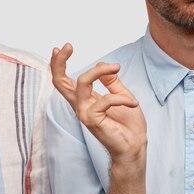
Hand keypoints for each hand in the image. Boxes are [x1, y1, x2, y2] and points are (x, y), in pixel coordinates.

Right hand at [50, 43, 146, 163]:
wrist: (134, 147)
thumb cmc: (128, 125)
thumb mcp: (121, 95)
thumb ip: (111, 81)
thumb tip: (102, 65)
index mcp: (85, 99)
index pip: (64, 80)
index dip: (59, 64)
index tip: (61, 47)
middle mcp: (80, 105)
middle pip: (59, 82)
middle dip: (59, 62)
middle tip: (67, 45)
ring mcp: (84, 113)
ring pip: (81, 82)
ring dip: (99, 71)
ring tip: (116, 67)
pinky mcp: (92, 120)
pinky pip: (105, 99)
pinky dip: (122, 98)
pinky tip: (133, 103)